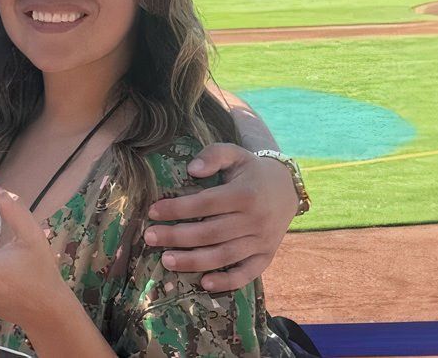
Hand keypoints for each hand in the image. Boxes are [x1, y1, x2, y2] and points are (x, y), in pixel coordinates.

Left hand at [145, 143, 297, 292]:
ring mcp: (262, 240)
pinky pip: (247, 274)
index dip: (178, 208)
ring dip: (193, 261)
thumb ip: (214, 155)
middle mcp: (255, 219)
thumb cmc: (251, 172)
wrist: (287, 189)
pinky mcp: (266, 256)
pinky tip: (204, 283)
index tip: (153, 211)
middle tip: (150, 237)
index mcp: (246, 193)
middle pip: (210, 233)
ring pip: (224, 256)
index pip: (206, 203)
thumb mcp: (236, 154)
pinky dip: (227, 281)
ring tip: (166, 260)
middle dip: (176, 237)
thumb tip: (192, 169)